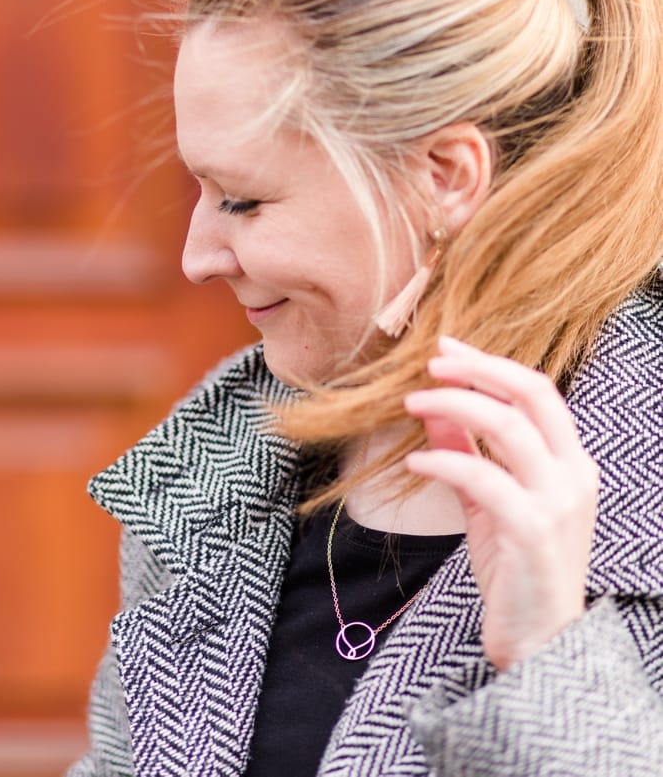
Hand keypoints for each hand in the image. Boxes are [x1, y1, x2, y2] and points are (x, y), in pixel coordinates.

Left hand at [404, 336, 598, 671]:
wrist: (539, 637)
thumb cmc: (515, 566)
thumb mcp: (487, 500)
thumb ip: (467, 452)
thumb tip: (435, 405)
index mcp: (570, 463)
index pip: (537, 391)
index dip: (489, 364)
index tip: (444, 347)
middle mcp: (574, 476)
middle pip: (532, 395)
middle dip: (478, 369)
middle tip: (429, 361)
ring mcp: (558, 503)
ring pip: (511, 429)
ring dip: (454, 407)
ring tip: (410, 404)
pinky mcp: (533, 532)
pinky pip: (485, 479)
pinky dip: (444, 463)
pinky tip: (414, 463)